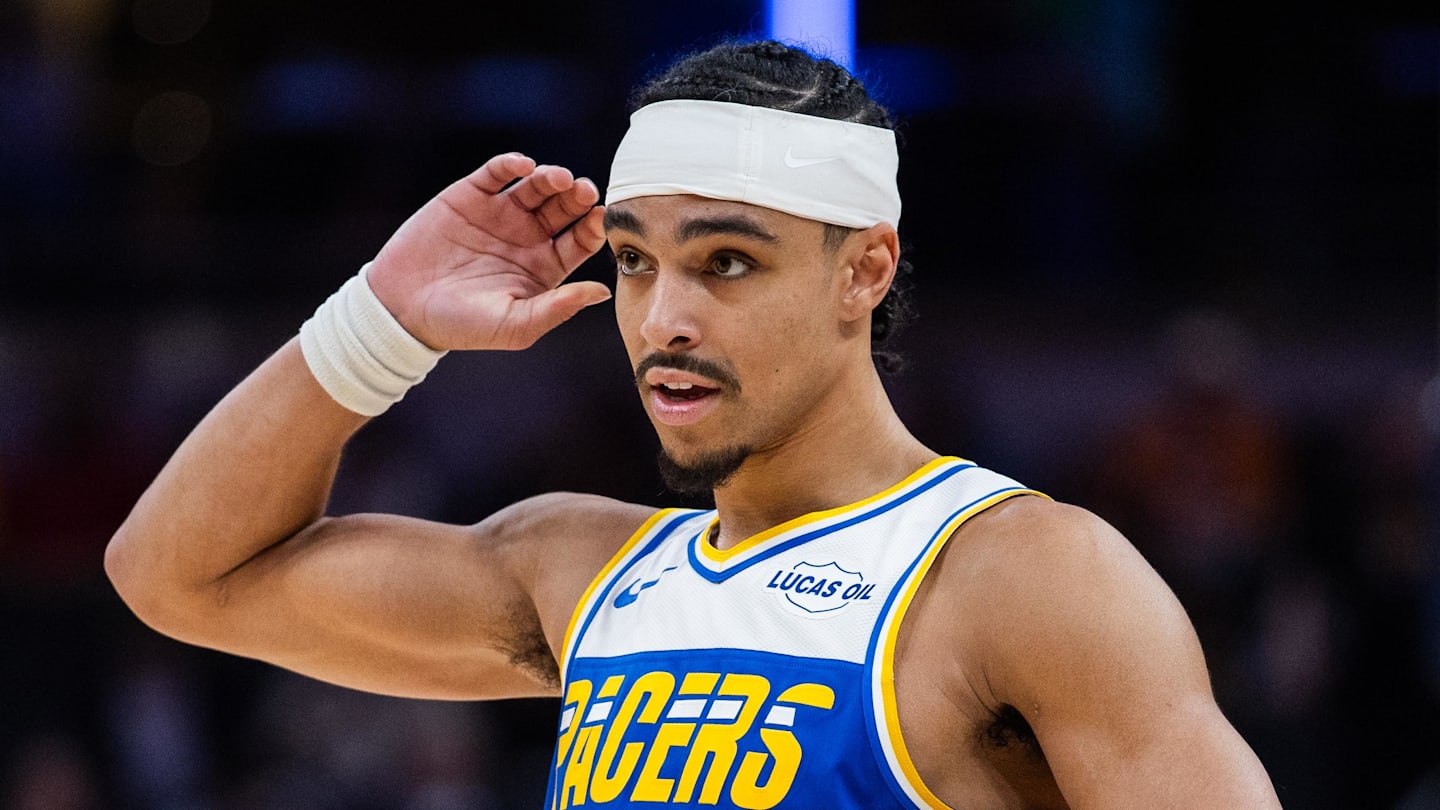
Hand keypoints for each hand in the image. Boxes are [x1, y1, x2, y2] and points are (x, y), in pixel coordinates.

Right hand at [366, 153, 610, 350]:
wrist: (402, 308)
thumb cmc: (462, 325)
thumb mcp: (515, 325)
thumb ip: (558, 308)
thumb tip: (602, 292)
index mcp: (546, 266)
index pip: (581, 240)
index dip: (593, 227)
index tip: (599, 219)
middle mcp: (528, 235)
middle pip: (565, 207)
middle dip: (578, 196)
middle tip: (585, 192)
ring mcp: (501, 213)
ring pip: (537, 186)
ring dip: (552, 178)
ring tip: (559, 179)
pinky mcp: (471, 195)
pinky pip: (497, 172)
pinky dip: (512, 164)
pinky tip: (523, 166)